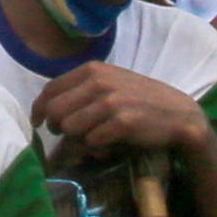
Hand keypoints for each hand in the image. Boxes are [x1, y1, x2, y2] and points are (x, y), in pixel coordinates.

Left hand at [26, 59, 205, 167]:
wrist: (178, 114)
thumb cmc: (140, 99)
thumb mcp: (111, 82)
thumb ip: (82, 89)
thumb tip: (48, 108)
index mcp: (92, 69)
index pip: (51, 89)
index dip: (39, 108)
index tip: (37, 122)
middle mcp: (99, 82)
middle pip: (55, 111)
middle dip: (57, 127)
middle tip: (68, 134)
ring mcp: (111, 102)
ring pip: (71, 128)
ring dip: (78, 139)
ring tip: (94, 138)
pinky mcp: (122, 122)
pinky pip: (92, 141)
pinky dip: (97, 147)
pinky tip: (109, 144)